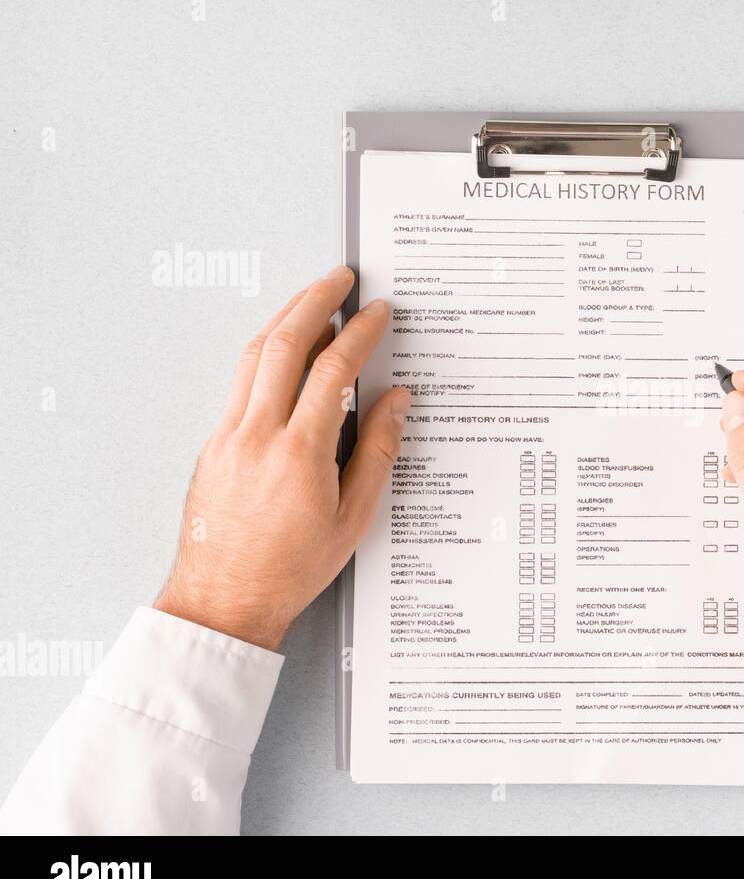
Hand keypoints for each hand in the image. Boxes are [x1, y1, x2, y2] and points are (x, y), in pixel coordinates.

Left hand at [153, 266, 408, 649]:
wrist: (223, 600)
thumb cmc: (289, 570)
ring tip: (312, 299)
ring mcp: (228, 435)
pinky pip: (239, 381)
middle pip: (285, 344)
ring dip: (285, 318)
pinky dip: (265, 351)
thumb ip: (378, 453)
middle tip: (341, 278)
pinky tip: (282, 350)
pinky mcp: (213, 444)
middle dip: (316, 301)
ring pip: (254, 355)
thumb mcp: (353, 519)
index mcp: (299, 453)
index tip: (379, 312)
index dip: (360, 334)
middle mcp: (257, 435)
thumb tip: (396, 403)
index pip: (333, 371)